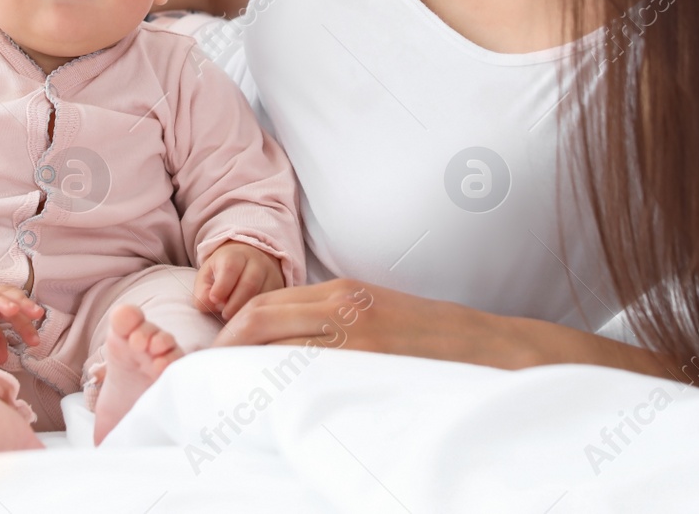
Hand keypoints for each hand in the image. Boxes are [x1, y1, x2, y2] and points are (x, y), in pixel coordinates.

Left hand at [193, 241, 284, 320]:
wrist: (248, 260)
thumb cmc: (222, 272)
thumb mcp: (207, 276)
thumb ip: (202, 292)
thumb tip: (210, 304)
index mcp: (235, 255)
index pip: (230, 268)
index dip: (221, 287)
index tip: (214, 300)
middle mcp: (257, 262)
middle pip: (249, 284)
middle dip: (234, 304)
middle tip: (224, 314)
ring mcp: (271, 275)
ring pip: (262, 295)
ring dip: (246, 310)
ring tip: (235, 317)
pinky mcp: (280, 288)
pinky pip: (272, 303)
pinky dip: (259, 313)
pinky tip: (248, 317)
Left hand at [211, 278, 518, 365]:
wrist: (492, 351)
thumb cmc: (434, 341)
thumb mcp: (379, 316)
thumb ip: (334, 322)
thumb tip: (285, 345)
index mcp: (343, 292)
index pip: (264, 305)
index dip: (229, 331)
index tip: (214, 357)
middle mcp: (343, 307)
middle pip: (258, 320)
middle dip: (224, 349)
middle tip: (206, 377)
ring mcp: (356, 337)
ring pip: (277, 347)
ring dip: (244, 370)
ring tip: (228, 395)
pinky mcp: (370, 363)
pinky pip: (309, 373)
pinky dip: (280, 386)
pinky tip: (271, 406)